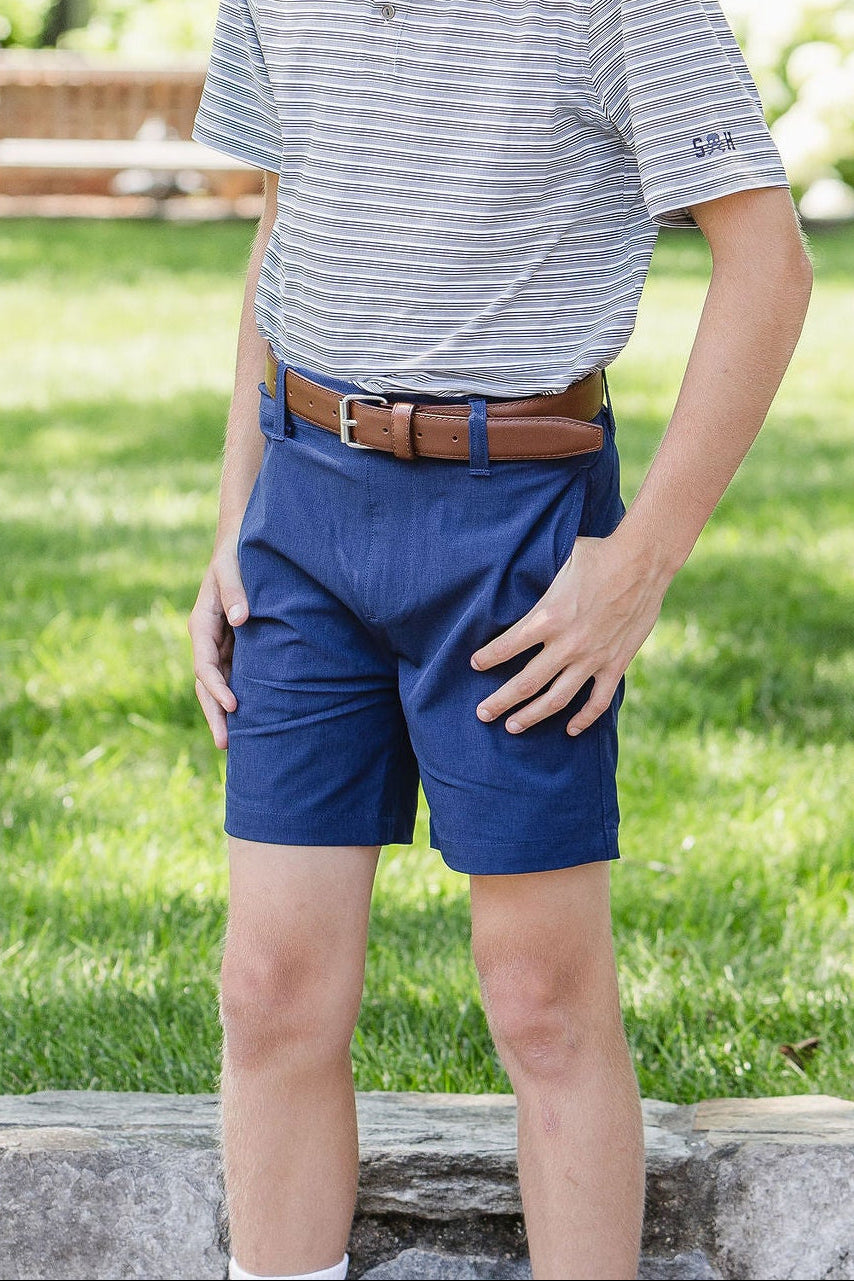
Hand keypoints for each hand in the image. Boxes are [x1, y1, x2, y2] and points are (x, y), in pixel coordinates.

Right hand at [187, 540, 248, 749]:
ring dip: (224, 713)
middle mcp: (208, 639)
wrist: (239, 545)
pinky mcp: (235, 646)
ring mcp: (220, 645)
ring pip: (219, 685)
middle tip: (225, 744)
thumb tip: (241, 619)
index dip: (217, 687)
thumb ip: (236, 591)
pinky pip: (234, 676)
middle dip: (215, 714)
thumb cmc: (235, 555)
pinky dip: (238, 697)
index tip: (233, 705)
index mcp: (202, 624)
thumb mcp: (232, 569)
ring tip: (234, 745)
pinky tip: (251, 719)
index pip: (205, 665)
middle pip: (207, 684)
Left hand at [470, 533, 670, 735]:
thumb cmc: (599, 555)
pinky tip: (570, 730)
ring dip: (532, 716)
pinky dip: (584, 719)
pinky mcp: (615, 664)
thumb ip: (538, 576)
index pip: (506, 646)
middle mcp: (567, 644)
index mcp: (548, 617)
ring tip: (512, 727)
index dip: (487, 658)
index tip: (474, 665)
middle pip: (525, 683)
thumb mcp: (558, 562)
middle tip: (482, 713)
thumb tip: (515, 568)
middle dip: (500, 701)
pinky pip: (597, 702)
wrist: (644, 561)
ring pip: (556, 699)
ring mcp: (592, 658)